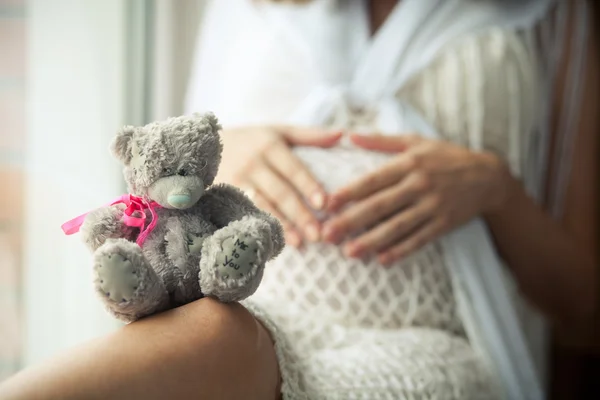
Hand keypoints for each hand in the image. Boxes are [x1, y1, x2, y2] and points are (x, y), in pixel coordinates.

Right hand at [218, 125, 341, 246]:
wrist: (208, 145)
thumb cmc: (253, 140)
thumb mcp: (279, 131)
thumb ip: (310, 135)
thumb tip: (342, 135)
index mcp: (270, 146)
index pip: (293, 169)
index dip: (308, 186)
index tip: (324, 203)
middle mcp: (253, 164)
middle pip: (280, 192)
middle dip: (300, 214)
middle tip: (319, 234)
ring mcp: (237, 181)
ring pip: (262, 206)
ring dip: (281, 226)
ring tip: (300, 244)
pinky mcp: (225, 196)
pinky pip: (245, 214)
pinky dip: (260, 228)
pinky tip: (274, 242)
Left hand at [322, 134, 509, 264]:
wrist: (488, 177)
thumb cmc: (446, 156)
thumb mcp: (416, 141)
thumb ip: (382, 141)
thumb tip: (350, 136)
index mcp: (410, 164)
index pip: (374, 180)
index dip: (350, 192)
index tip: (328, 204)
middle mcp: (420, 185)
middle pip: (381, 206)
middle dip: (352, 222)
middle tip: (328, 235)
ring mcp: (433, 206)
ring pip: (398, 227)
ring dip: (372, 241)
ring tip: (350, 253)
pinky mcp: (444, 224)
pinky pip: (419, 240)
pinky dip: (401, 251)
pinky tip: (383, 260)